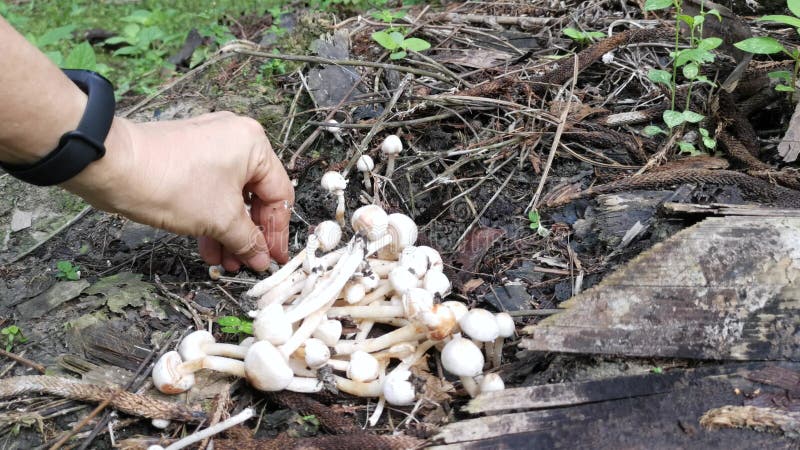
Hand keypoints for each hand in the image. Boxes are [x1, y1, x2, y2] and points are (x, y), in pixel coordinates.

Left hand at [63, 112, 293, 271]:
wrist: (115, 167)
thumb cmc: (173, 184)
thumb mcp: (220, 220)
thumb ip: (248, 240)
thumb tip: (262, 258)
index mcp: (255, 146)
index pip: (279, 195)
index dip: (277, 232)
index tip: (273, 258)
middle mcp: (236, 140)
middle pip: (255, 197)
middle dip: (249, 235)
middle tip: (248, 263)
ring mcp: (210, 147)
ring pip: (230, 197)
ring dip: (229, 232)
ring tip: (224, 262)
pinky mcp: (188, 157)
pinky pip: (210, 191)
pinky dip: (211, 218)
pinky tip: (208, 247)